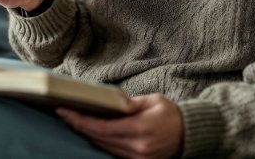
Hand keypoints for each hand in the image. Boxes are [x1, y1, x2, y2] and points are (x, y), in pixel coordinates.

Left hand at [56, 94, 183, 158]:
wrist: (190, 135)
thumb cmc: (171, 114)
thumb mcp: (154, 101)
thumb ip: (132, 103)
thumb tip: (112, 102)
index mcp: (142, 129)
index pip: (103, 128)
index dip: (82, 121)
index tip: (66, 111)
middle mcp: (139, 148)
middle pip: (100, 139)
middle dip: (80, 126)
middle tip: (64, 113)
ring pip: (105, 148)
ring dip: (88, 135)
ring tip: (74, 120)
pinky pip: (113, 153)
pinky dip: (101, 142)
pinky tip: (92, 132)